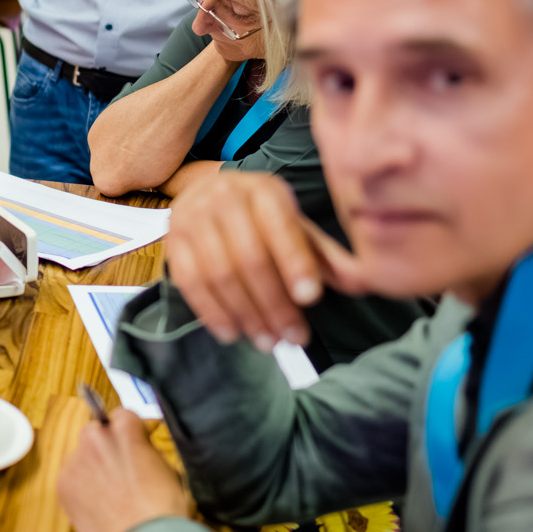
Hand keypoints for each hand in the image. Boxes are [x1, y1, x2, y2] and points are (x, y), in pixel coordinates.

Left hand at [58, 408, 191, 531]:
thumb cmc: (160, 509)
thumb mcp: (166, 467)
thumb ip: (145, 449)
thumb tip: (139, 446)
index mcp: (124, 429)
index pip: (121, 415)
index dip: (128, 432)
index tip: (131, 443)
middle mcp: (95, 439)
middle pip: (95, 432)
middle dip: (104, 447)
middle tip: (118, 470)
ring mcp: (75, 461)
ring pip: (80, 457)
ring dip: (91, 469)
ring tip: (110, 494)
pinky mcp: (63, 485)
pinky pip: (71, 479)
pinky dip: (81, 489)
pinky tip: (99, 505)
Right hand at [164, 170, 368, 351]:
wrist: (208, 194)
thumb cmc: (261, 217)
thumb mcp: (294, 224)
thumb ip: (321, 254)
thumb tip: (359, 284)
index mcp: (263, 189)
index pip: (280, 228)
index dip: (296, 264)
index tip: (311, 299)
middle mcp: (224, 197)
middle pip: (250, 258)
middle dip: (274, 304)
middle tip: (293, 337)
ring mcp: (192, 218)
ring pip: (220, 274)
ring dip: (246, 315)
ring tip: (268, 341)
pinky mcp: (173, 241)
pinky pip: (190, 283)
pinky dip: (212, 313)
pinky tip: (232, 333)